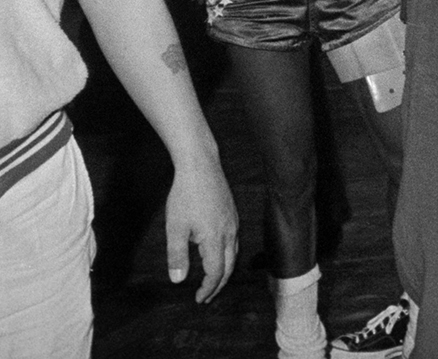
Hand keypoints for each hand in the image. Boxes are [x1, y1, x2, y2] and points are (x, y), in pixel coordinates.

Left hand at [166, 154, 238, 301]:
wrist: (201, 167)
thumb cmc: (185, 196)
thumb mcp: (175, 228)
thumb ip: (177, 256)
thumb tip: (179, 280)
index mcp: (215, 238)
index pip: (216, 272)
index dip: (208, 288)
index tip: (198, 299)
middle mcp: (229, 233)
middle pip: (229, 266)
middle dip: (218, 285)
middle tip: (206, 297)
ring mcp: (233, 222)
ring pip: (234, 254)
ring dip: (224, 271)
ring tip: (213, 280)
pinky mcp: (232, 214)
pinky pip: (234, 242)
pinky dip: (227, 256)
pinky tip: (218, 254)